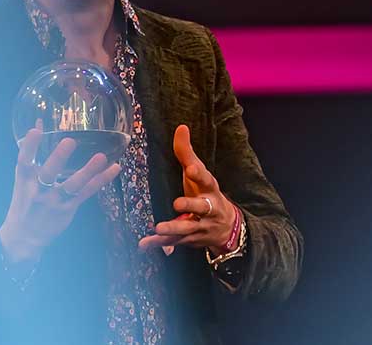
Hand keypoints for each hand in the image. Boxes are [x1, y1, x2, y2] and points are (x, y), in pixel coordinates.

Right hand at [0, 128, 121, 264]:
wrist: (24, 236)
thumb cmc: (26, 199)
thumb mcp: (24, 177)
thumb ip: (32, 149)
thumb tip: (38, 121)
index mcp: (25, 180)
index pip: (24, 161)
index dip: (29, 146)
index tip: (36, 131)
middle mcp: (39, 190)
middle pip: (48, 173)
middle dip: (58, 158)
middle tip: (70, 141)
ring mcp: (55, 200)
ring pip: (72, 185)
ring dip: (88, 171)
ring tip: (101, 157)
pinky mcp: (68, 208)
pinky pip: (87, 192)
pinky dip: (101, 180)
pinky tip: (114, 168)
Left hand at [138, 124, 237, 254]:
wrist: (227, 226)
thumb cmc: (206, 193)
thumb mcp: (199, 173)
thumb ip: (187, 153)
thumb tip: (181, 127)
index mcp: (210, 188)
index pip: (206, 179)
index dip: (199, 174)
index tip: (190, 168)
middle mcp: (208, 208)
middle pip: (201, 207)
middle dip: (190, 205)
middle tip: (177, 203)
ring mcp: (200, 225)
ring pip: (188, 228)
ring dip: (174, 228)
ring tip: (158, 227)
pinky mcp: (190, 239)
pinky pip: (174, 242)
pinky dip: (159, 244)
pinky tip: (144, 244)